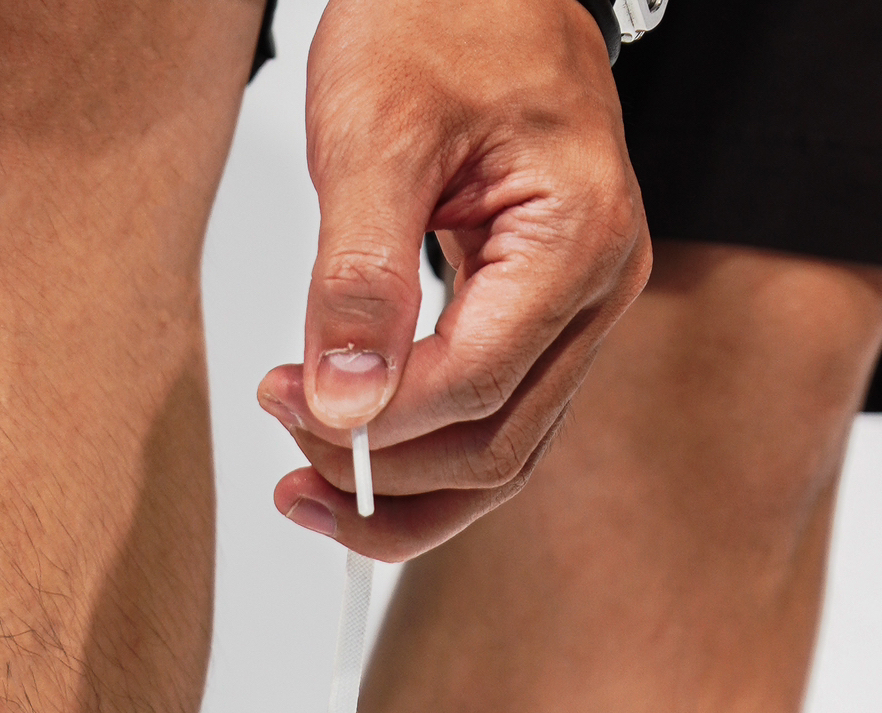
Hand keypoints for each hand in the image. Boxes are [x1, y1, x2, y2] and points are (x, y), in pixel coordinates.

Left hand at [261, 0, 648, 561]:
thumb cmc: (444, 15)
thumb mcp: (375, 132)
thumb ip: (358, 274)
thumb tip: (343, 402)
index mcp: (577, 238)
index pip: (473, 384)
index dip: (375, 420)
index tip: (287, 401)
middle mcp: (595, 290)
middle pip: (495, 450)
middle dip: (383, 475)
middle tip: (286, 442)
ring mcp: (574, 314)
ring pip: (498, 461)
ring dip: (403, 496)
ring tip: (307, 485)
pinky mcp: (538, 324)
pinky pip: (488, 424)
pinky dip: (419, 458)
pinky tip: (351, 457)